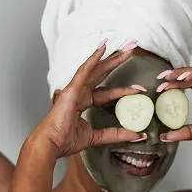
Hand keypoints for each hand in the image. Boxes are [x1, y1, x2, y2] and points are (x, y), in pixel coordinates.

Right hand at [34, 41, 144, 157]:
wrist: (51, 144)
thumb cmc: (65, 141)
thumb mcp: (97, 136)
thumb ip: (117, 134)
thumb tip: (138, 136)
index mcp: (84, 102)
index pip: (108, 93)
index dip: (124, 90)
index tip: (139, 89)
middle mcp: (80, 93)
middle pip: (103, 74)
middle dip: (117, 61)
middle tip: (132, 49)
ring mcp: (75, 89)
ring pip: (97, 69)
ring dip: (112, 57)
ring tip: (126, 47)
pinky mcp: (72, 89)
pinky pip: (84, 71)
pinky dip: (93, 59)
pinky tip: (103, 48)